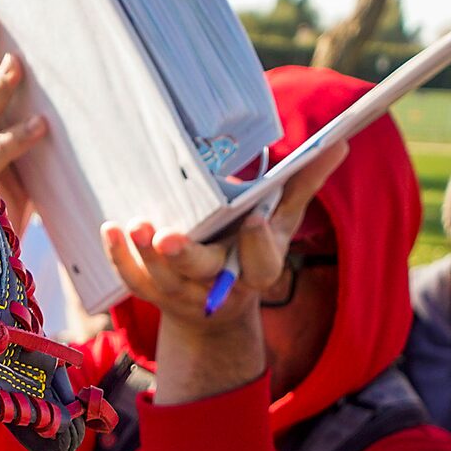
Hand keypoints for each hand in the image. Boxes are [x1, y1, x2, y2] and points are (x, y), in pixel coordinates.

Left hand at [101, 140, 346, 404]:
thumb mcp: (283, 221)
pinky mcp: (154, 293)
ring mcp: (183, 294)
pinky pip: (133, 281)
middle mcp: (220, 286)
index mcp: (258, 271)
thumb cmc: (253, 249)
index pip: (261, 263)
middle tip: (170, 237)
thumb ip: (304, 183)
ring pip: (162, 280)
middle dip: (186, 258)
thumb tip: (340, 142)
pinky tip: (110, 228)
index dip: (256, 245)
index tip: (252, 220)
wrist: (216, 308)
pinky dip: (120, 258)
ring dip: (146, 255)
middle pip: (203, 273)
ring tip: (136, 225)